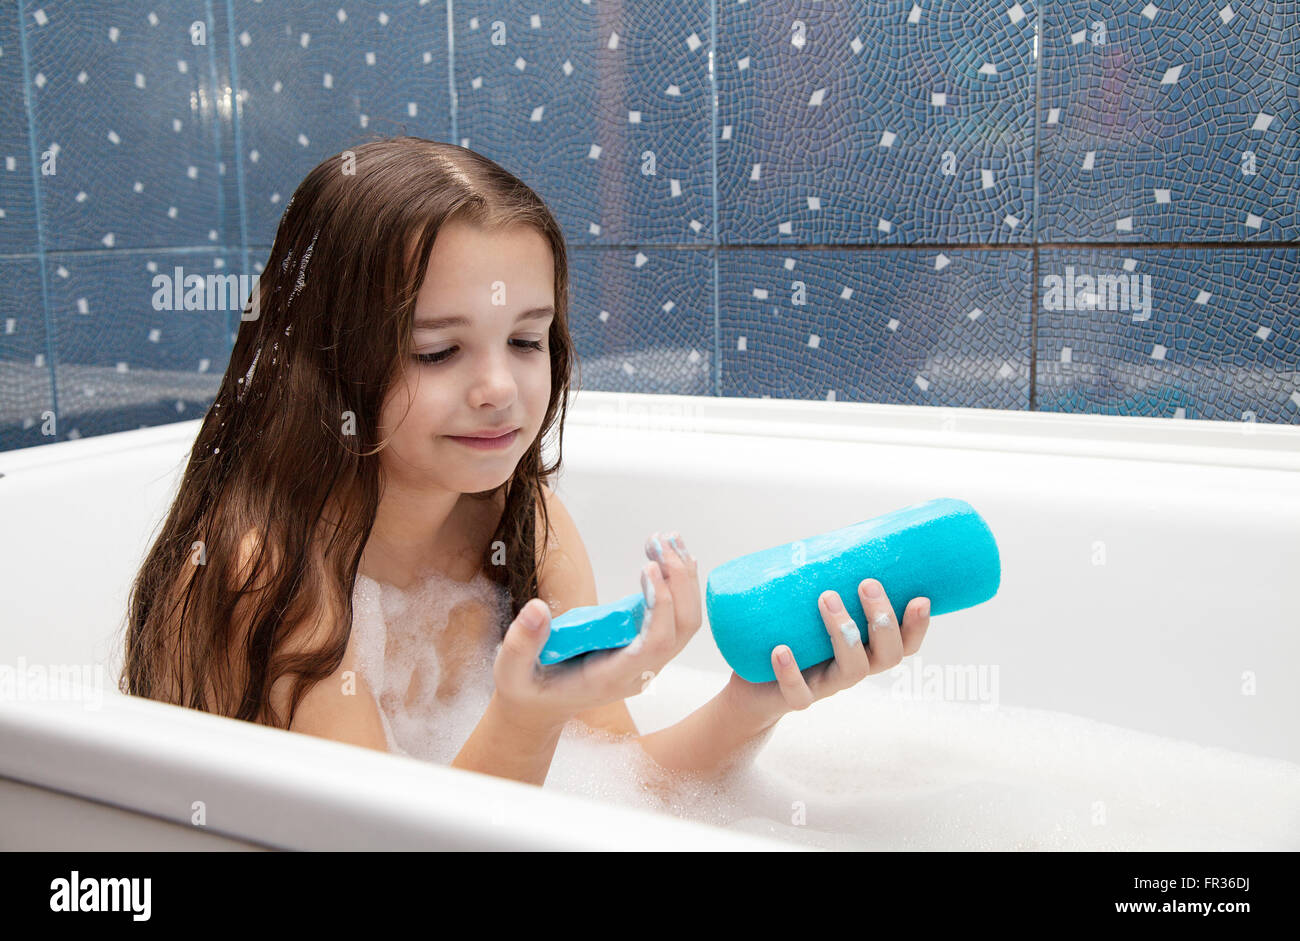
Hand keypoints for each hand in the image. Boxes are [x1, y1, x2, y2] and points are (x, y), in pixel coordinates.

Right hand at [490, 530, 701, 732]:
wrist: (540, 706)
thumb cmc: (528, 689)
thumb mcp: (511, 672)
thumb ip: (521, 643)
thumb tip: (537, 608)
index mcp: (611, 678)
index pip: (654, 645)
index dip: (660, 606)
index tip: (648, 568)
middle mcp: (639, 671)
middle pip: (682, 628)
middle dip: (679, 581)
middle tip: (660, 540)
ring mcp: (647, 660)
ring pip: (685, 621)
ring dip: (683, 577)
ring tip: (668, 538)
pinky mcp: (646, 645)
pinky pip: (676, 616)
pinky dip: (678, 583)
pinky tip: (670, 554)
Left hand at [725, 578, 930, 722]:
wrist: (754, 688)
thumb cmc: (791, 638)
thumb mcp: (810, 609)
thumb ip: (826, 581)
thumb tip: (835, 536)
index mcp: (865, 648)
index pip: (904, 642)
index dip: (917, 625)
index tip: (920, 598)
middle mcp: (853, 667)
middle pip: (887, 655)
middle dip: (882, 620)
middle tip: (867, 584)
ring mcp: (826, 685)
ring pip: (852, 670)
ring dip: (844, 632)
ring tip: (826, 598)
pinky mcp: (795, 699)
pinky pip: (799, 693)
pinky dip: (791, 672)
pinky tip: (781, 649)